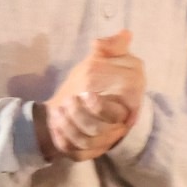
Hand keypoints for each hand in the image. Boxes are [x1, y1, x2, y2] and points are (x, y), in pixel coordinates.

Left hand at [38, 31, 146, 161]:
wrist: (73, 103)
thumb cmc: (92, 79)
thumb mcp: (102, 58)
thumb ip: (113, 47)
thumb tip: (124, 35)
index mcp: (129, 101)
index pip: (123, 111)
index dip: (102, 105)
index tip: (85, 91)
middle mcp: (120, 124)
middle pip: (104, 129)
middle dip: (82, 115)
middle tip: (69, 100)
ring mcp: (106, 140)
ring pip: (90, 141)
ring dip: (71, 125)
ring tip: (60, 109)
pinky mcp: (90, 152)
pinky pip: (79, 152)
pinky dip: (65, 138)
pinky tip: (57, 124)